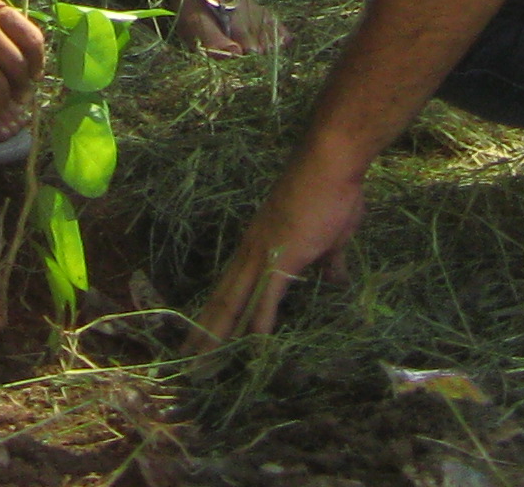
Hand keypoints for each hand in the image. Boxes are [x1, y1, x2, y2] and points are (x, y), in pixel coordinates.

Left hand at [193, 156, 367, 341]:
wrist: (330, 163)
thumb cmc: (329, 192)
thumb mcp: (331, 236)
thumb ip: (330, 261)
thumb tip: (337, 279)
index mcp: (258, 244)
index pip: (231, 285)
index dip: (216, 311)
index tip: (202, 334)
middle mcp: (251, 250)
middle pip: (222, 297)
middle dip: (204, 331)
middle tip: (187, 358)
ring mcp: (264, 253)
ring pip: (233, 300)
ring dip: (217, 333)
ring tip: (201, 360)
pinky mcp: (283, 256)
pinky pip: (267, 295)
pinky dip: (259, 321)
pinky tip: (252, 345)